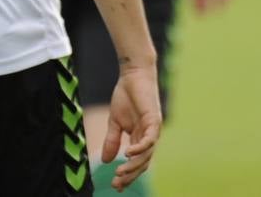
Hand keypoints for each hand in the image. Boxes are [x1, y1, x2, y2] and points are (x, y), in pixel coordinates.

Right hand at [103, 64, 162, 190]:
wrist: (133, 75)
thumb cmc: (125, 96)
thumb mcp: (115, 122)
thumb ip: (112, 140)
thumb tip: (106, 160)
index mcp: (140, 138)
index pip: (136, 162)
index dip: (127, 174)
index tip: (116, 185)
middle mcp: (149, 138)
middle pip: (142, 163)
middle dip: (130, 175)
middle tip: (117, 184)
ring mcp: (153, 130)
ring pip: (146, 155)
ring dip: (133, 166)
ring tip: (120, 173)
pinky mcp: (155, 121)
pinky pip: (149, 140)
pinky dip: (139, 149)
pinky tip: (128, 154)